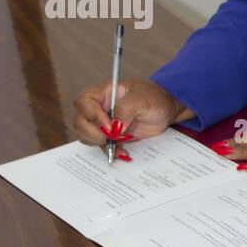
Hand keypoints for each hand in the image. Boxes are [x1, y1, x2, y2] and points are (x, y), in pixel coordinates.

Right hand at [73, 78, 189, 151]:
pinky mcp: (110, 136)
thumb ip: (126, 110)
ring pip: (86, 136)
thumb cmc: (154, 98)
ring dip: (100, 144)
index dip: (93, 116)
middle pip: (80, 122)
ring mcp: (103, 123)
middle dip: (93, 133)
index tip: (110, 126)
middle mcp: (98, 108)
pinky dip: (110, 152)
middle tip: (112, 137)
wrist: (166, 110)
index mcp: (103, 93)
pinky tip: (123, 153)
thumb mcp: (142, 100)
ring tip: (119, 145)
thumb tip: (114, 129)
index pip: (84, 103)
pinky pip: (102, 146)